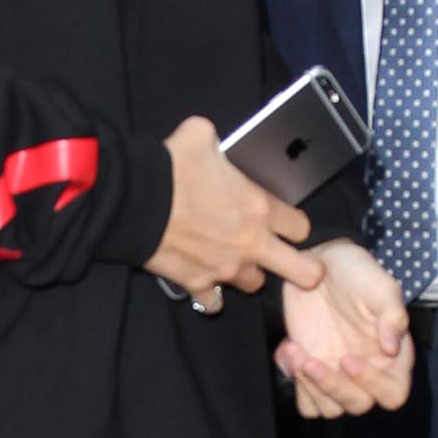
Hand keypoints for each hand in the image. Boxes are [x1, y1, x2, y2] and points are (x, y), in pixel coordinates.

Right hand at [146, 117, 322, 304]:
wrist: (133, 201)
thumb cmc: (171, 167)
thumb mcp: (200, 135)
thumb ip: (216, 141)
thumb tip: (209, 139)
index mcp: (259, 208)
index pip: (301, 227)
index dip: (295, 226)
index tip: (286, 224)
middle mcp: (250, 244)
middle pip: (301, 271)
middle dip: (304, 269)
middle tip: (297, 264)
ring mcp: (225, 268)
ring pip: (254, 284)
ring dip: (248, 274)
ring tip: (235, 261)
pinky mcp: (198, 283)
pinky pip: (213, 302)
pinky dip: (212, 295)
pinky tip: (206, 283)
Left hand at [275, 238, 412, 416]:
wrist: (319, 263)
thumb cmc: (356, 273)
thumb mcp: (381, 286)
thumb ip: (393, 314)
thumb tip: (393, 346)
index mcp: (393, 358)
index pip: (393, 393)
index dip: (373, 385)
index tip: (349, 359)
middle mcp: (367, 372)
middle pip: (357, 405)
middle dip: (332, 386)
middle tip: (311, 359)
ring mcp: (337, 375)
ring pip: (328, 409)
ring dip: (309, 386)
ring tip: (295, 349)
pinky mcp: (311, 371)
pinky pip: (304, 400)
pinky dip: (293, 381)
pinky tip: (289, 349)